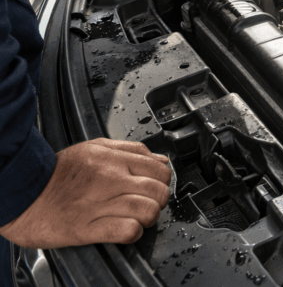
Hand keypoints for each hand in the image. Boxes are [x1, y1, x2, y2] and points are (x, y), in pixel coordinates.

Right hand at [0, 139, 171, 248]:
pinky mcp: (88, 227)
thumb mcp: (94, 149)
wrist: (22, 193)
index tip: (154, 186)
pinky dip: (132, 233)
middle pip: (159, 191)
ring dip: (147, 218)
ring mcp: (100, 204)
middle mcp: (110, 179)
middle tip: (145, 203)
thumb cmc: (57, 172)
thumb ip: (129, 151)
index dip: (162, 180)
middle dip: (158, 200)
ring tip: (135, 217)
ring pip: (148, 211)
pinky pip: (128, 231)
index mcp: (113, 160)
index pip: (160, 169)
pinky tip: (123, 229)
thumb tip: (159, 160)